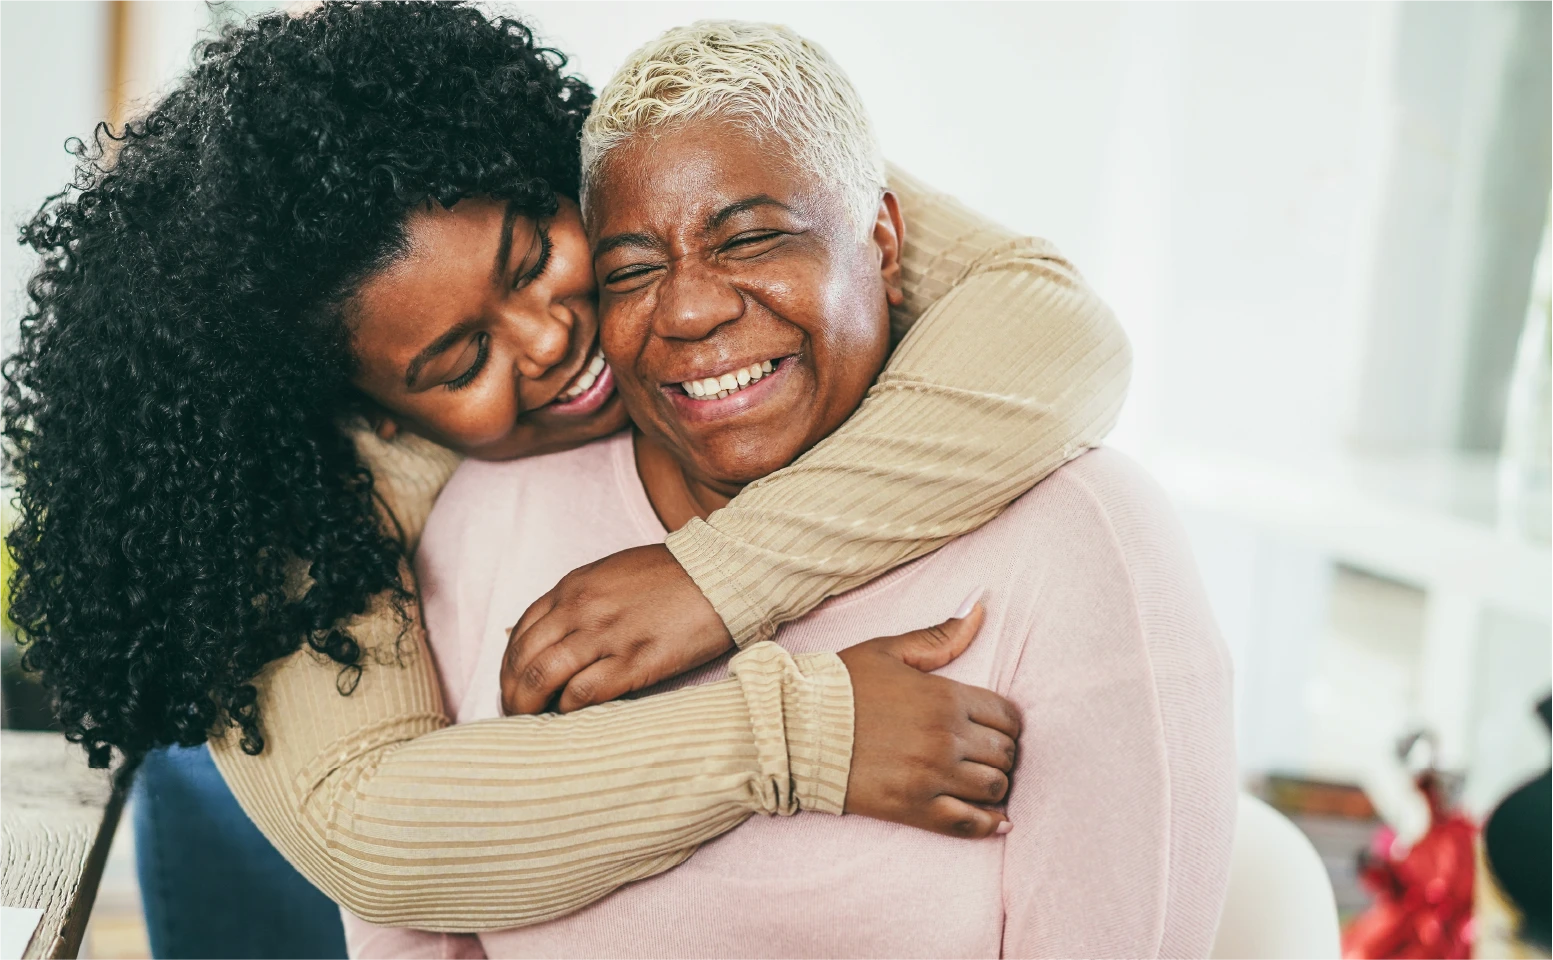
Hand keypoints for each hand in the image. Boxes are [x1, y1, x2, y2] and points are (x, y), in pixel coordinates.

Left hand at [500, 544, 733, 714]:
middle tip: (516, 715)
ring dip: (530, 707)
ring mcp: (607, 635)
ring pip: (544, 677)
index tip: (513, 686)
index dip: (509, 666)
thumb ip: (581, 601)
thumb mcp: (612, 574)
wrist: (721, 572)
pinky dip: (569, 710)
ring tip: (532, 724)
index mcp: (574, 587)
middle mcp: (582, 609)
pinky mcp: (635, 660)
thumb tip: (557, 636)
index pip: (521, 632)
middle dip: (512, 693)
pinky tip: (571, 718)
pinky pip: (584, 693)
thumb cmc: (672, 575)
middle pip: (524, 659)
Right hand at [839, 601, 1020, 838]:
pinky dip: (988, 825)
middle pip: (1005, 753)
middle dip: (1001, 754)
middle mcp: (946, 737)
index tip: (994, 729)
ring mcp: (932, 776)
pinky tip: (997, 822)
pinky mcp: (914, 808)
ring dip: (994, 786)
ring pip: (994, 788)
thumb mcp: (889, 650)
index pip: (1007, 716)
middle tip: (985, 755)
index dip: (1007, 723)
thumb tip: (980, 609)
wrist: (794, 728)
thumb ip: (940, 636)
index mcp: (945, 696)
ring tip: (980, 781)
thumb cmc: (840, 686)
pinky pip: (968, 823)